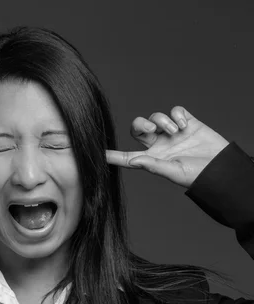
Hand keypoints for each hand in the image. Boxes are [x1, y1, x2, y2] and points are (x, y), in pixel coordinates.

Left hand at [106, 106, 229, 188]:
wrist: (223, 168)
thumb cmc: (198, 175)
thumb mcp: (174, 172)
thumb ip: (153, 165)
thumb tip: (133, 161)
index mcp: (152, 158)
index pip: (127, 156)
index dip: (112, 155)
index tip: (97, 153)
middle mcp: (159, 144)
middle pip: (138, 128)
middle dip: (140, 124)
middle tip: (151, 129)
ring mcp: (172, 133)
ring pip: (156, 117)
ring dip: (163, 120)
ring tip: (174, 131)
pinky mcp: (187, 122)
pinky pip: (175, 110)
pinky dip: (176, 115)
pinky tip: (184, 125)